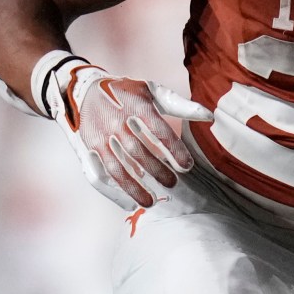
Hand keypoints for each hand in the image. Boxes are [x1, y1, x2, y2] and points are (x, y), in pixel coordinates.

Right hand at [50, 63, 213, 209]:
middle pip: (138, 152)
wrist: (83, 90)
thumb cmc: (125, 92)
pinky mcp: (90, 149)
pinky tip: (127, 203)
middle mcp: (117, 123)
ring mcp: (101, 137)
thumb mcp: (151, 92)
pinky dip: (113, 191)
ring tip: (151, 202)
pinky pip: (100, 174)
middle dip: (156, 170)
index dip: (174, 150)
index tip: (187, 166)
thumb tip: (209, 116)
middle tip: (173, 184)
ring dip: (134, 187)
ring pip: (118, 167)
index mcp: (136, 107)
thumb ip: (180, 105)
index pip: (158, 131)